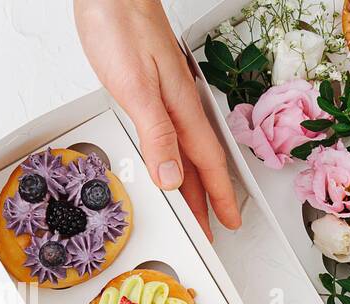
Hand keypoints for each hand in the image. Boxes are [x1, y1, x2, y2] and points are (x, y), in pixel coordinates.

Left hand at [74, 0, 241, 239]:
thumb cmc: (121, 27)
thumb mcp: (136, 86)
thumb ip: (156, 133)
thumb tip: (170, 177)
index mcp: (181, 111)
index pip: (206, 166)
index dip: (218, 198)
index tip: (228, 223)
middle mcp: (179, 106)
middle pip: (198, 164)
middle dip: (207, 200)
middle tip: (210, 230)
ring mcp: (168, 97)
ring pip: (185, 151)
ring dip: (191, 182)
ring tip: (194, 206)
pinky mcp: (151, 88)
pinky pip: (171, 135)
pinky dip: (174, 157)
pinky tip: (169, 160)